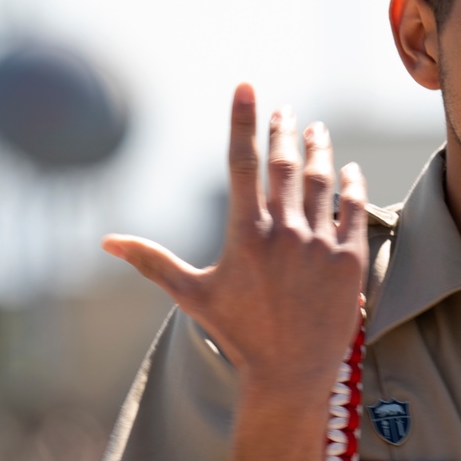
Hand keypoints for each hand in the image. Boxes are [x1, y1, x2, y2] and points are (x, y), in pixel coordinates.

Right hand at [102, 83, 367, 397]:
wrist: (291, 373)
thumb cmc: (238, 335)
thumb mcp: (192, 295)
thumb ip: (153, 261)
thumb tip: (107, 241)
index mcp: (245, 235)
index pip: (243, 163)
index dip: (243, 121)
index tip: (247, 87)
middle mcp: (285, 233)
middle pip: (284, 165)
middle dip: (283, 131)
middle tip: (283, 110)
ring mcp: (320, 245)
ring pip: (321, 182)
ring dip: (319, 151)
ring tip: (317, 131)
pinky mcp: (350, 261)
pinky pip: (354, 210)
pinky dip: (351, 185)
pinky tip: (348, 170)